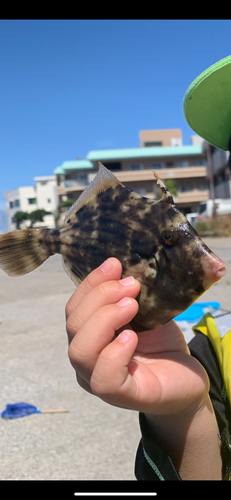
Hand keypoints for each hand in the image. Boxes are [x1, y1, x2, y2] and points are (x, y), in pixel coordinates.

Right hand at [66, 258, 208, 416]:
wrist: (188, 377)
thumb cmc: (161, 343)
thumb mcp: (144, 311)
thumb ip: (128, 295)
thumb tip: (120, 267)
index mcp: (88, 335)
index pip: (74, 308)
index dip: (90, 284)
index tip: (114, 264)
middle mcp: (87, 359)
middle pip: (73, 325)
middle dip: (100, 297)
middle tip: (132, 286)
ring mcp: (98, 380)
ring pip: (80, 351)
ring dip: (104, 320)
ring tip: (132, 306)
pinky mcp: (120, 396)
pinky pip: (103, 378)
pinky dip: (115, 352)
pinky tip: (132, 337)